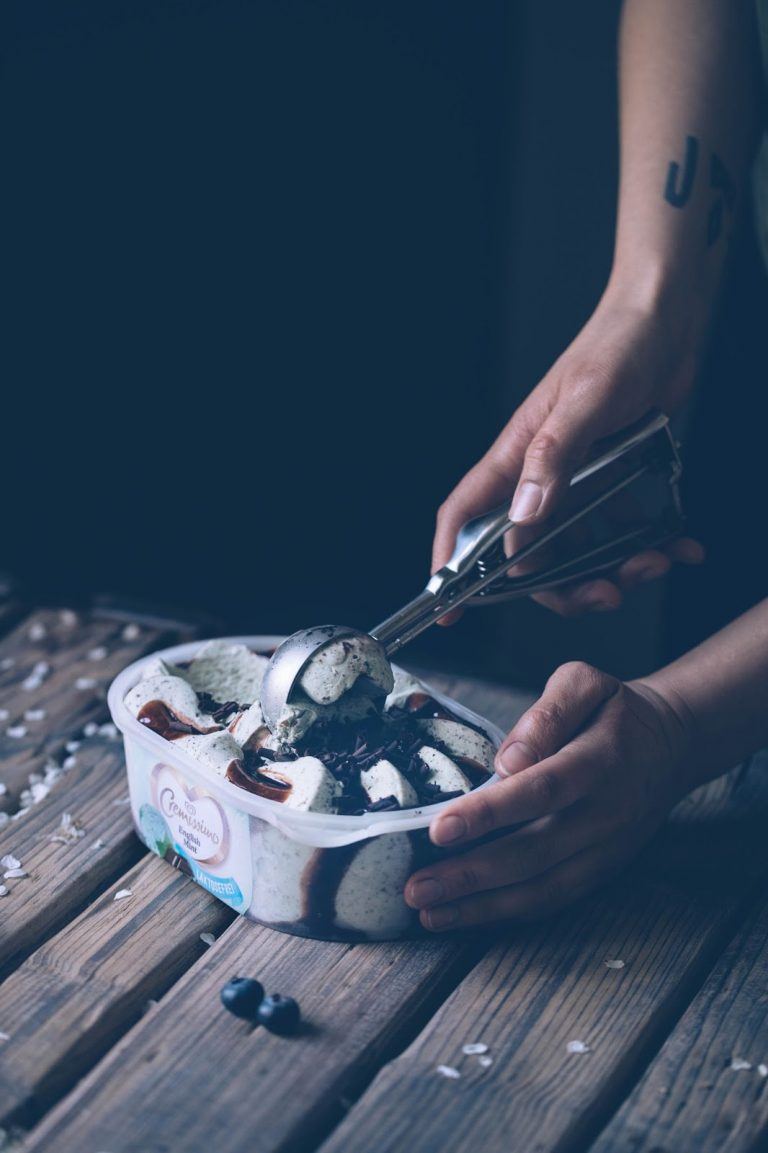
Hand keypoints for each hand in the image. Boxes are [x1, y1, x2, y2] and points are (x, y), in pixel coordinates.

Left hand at [405, 660, 696, 929]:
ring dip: (482, 905)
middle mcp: (605, 813)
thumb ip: (548, 713)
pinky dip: (506, 913)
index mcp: (600, 760)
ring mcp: (606, 848)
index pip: (541, 790)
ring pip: (542, 887)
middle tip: (416, 886)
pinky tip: (464, 915)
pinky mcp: (602, 870)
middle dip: (471, 873)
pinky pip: (553, 898)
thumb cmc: (615, 711)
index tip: (441, 828)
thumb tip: (509, 760)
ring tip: (428, 911)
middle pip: (535, 851)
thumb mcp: (586, 683)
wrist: (671, 744)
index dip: (490, 813)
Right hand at [433, 285, 703, 617]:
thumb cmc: (618, 344)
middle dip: (564, 586)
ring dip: (614, 570)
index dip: (450, 563)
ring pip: (577, 550)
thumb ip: (553, 458)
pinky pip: (620, 529)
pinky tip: (679, 545)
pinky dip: (649, 545)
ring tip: (654, 562)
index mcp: (515, 455)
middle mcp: (538, 474)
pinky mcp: (610, 477)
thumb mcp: (587, 400)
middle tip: (606, 594)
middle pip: (528, 555)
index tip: (450, 609)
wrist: (667, 319)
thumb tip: (522, 519)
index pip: (464, 516)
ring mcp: (574, 479)